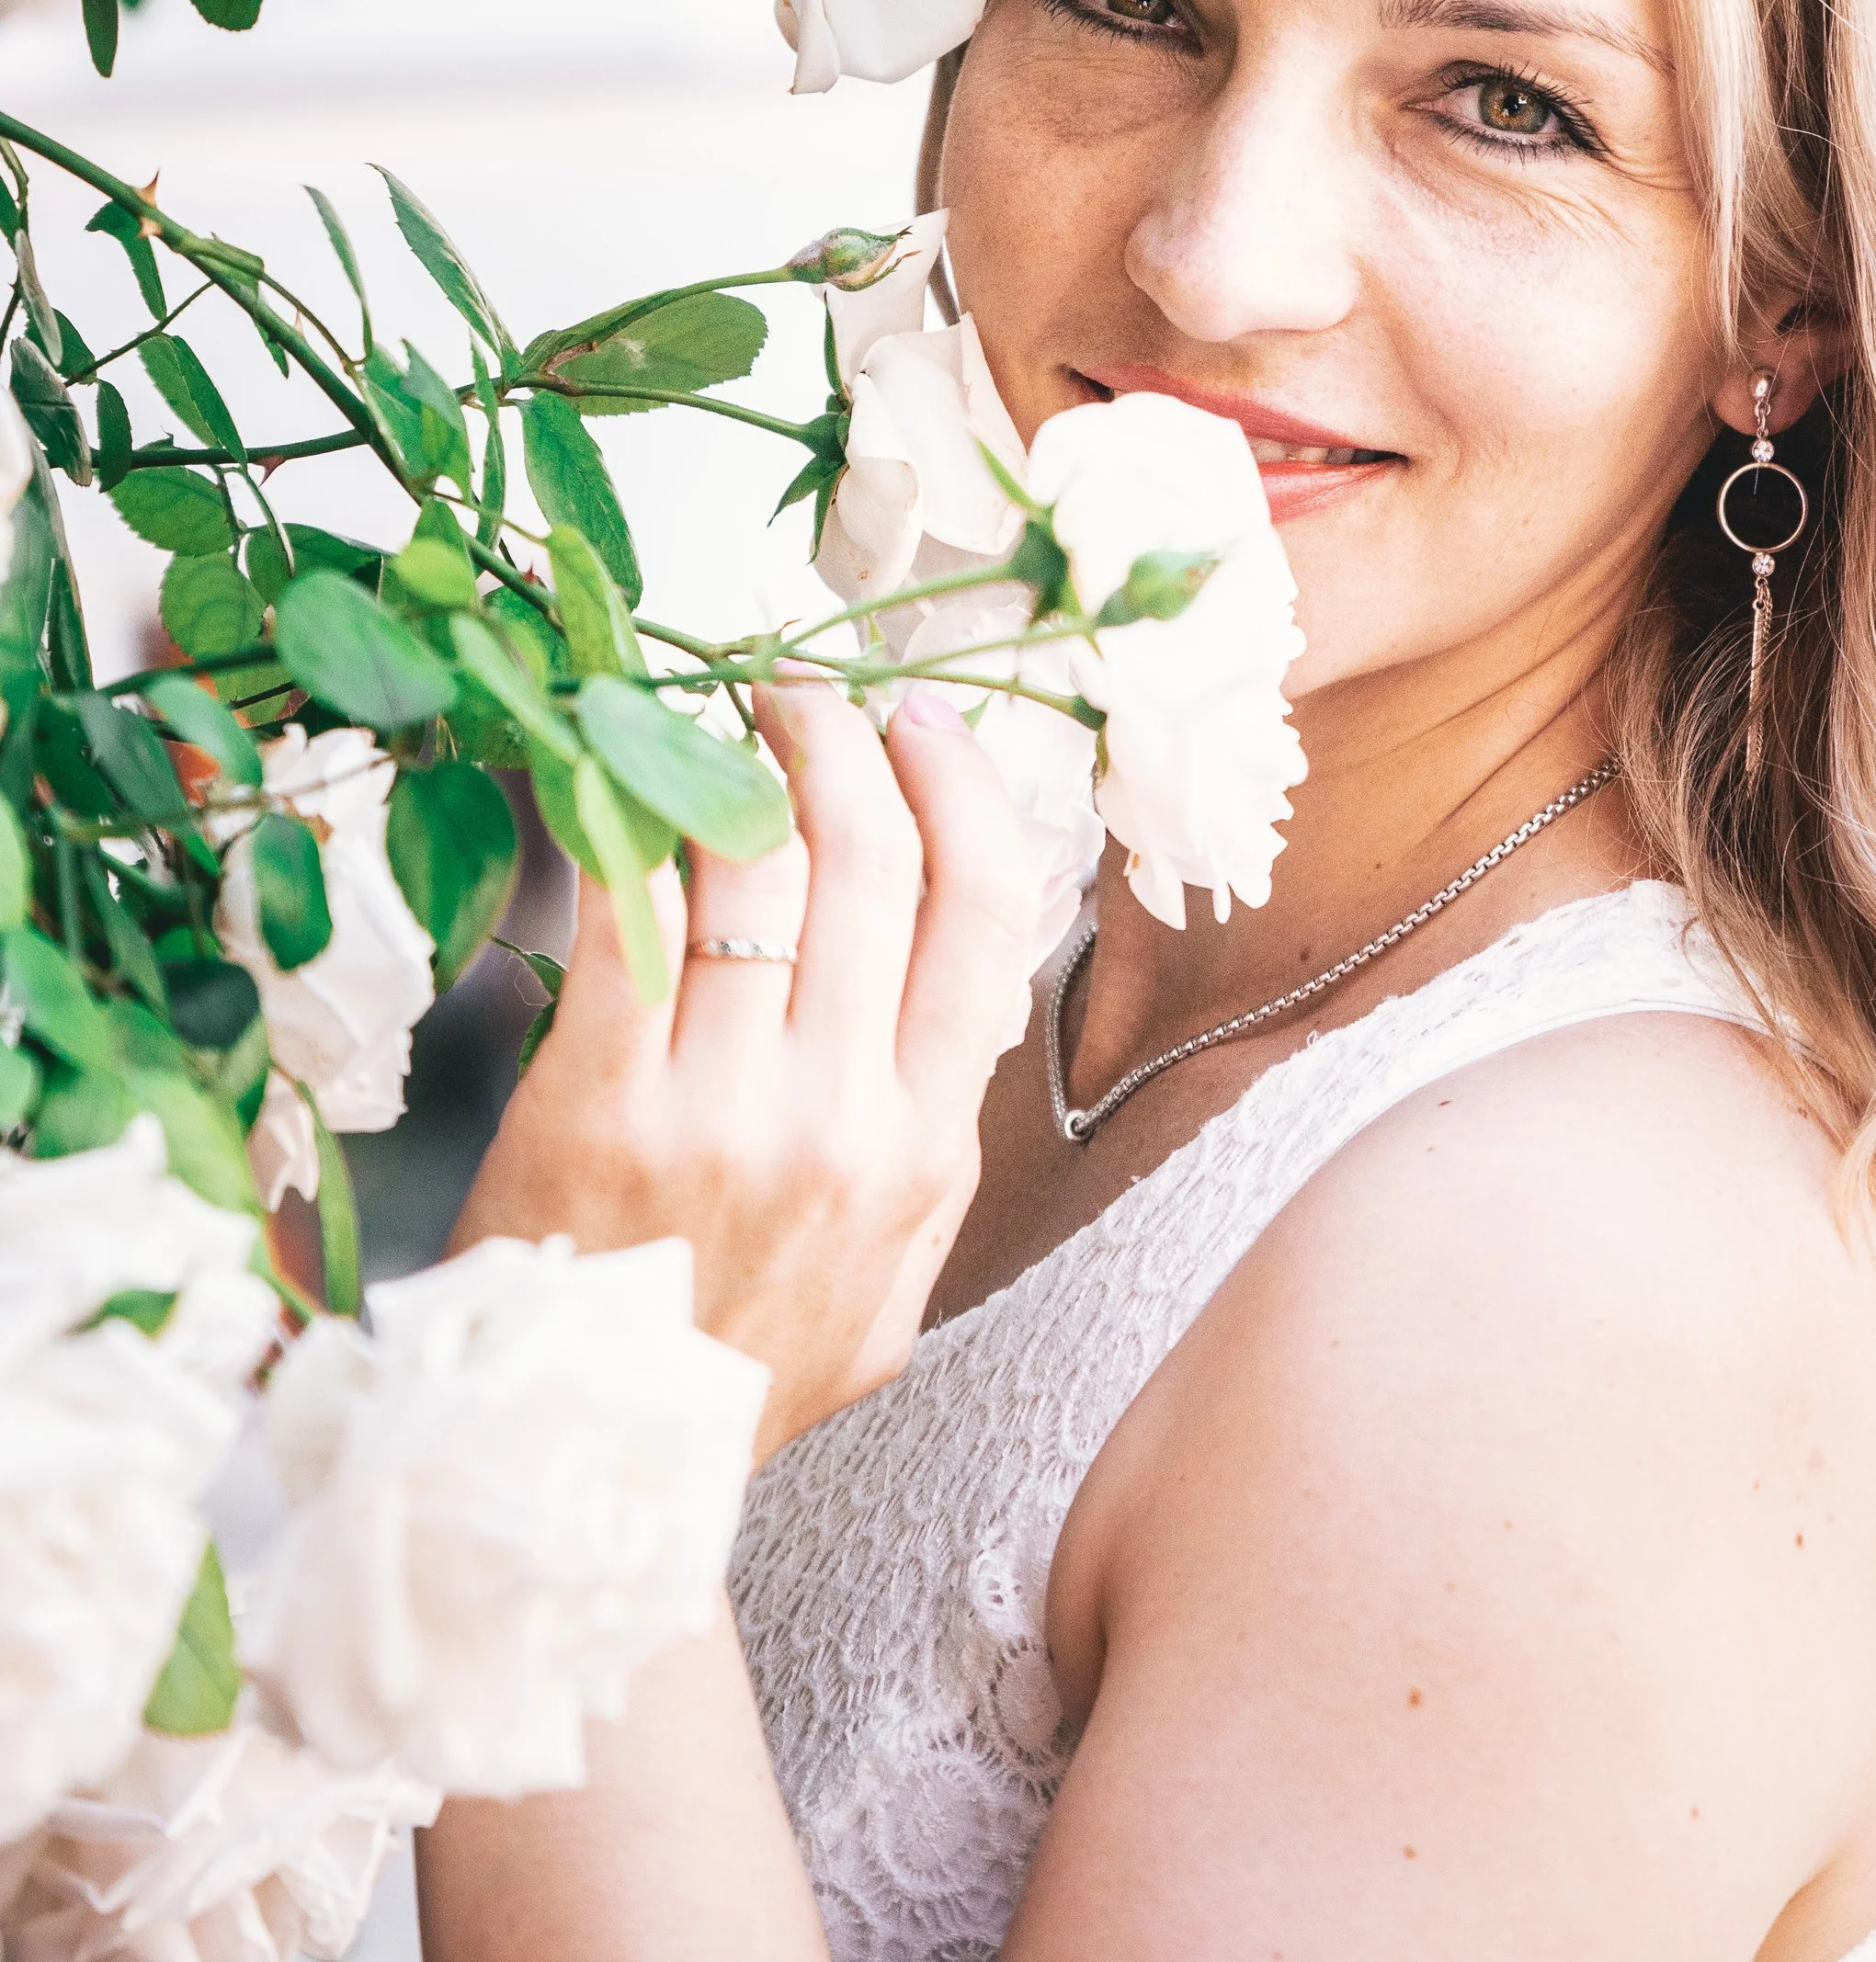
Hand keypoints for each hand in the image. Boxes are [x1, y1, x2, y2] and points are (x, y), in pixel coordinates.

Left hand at [451, 683, 1041, 1461]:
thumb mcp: (894, 1277)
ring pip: (759, 869)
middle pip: (875, 863)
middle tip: (803, 689)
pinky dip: (627, 823)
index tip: (928, 725)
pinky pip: (632, 915)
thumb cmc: (742, 1367)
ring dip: (738, 760)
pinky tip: (615, 777)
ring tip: (710, 718)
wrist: (595, 1478)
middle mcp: (844, 1119)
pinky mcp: (600, 1106)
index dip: (965, 792)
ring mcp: (725, 1112)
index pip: (987, 918)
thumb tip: (955, 984)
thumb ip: (929, 1138)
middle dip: (842, 742)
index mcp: (925, 1149)